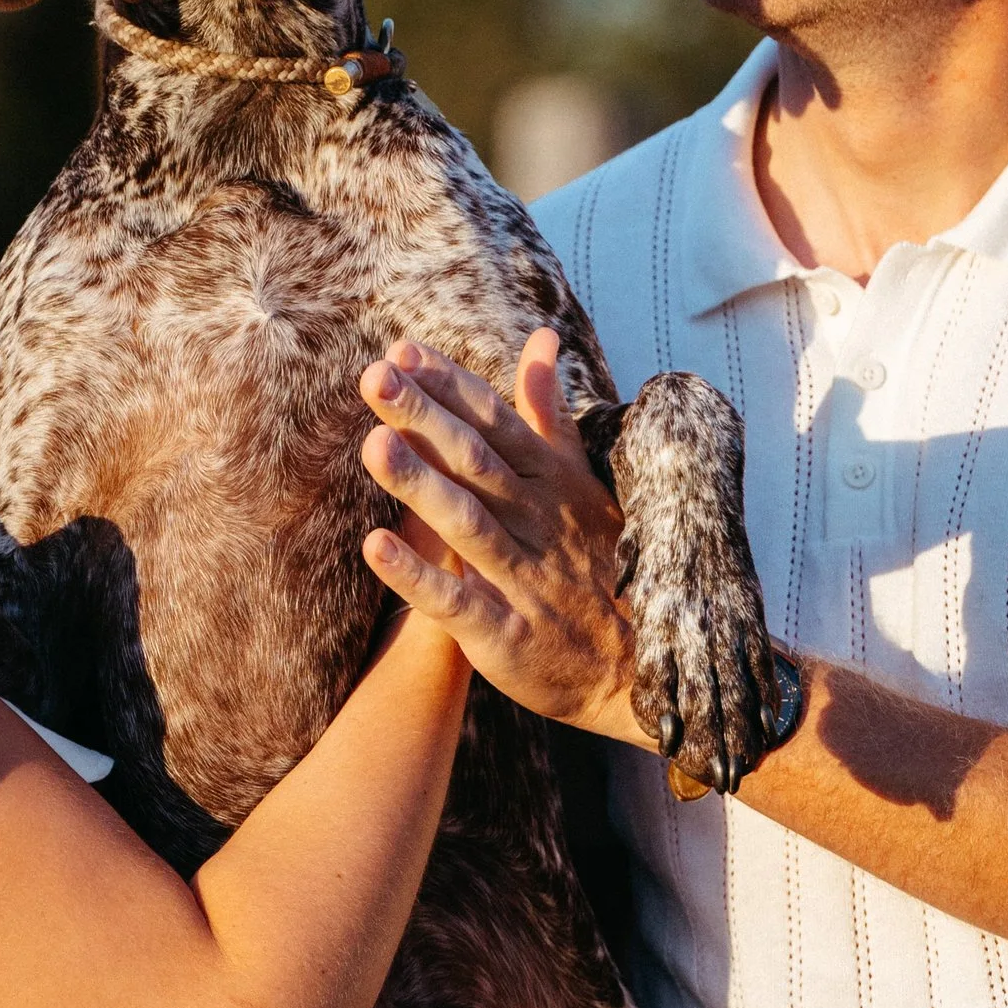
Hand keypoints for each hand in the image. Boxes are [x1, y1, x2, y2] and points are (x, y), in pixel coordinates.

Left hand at [358, 331, 638, 742]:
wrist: (635, 669)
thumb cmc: (601, 563)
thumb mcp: (582, 481)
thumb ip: (550, 414)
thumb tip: (542, 338)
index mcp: (553, 482)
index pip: (495, 422)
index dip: (449, 385)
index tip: (401, 350)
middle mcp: (538, 522)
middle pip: (475, 461)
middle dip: (424, 417)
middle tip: (374, 377)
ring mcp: (522, 577)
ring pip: (466, 523)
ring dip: (419, 485)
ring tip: (373, 445)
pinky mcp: (504, 633)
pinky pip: (456, 601)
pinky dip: (418, 574)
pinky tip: (375, 546)